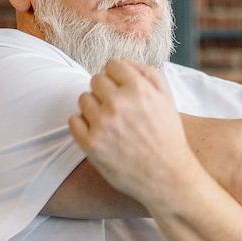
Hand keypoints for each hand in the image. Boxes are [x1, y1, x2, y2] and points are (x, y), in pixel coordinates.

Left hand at [68, 58, 204, 206]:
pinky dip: (82, 125)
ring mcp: (103, 124)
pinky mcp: (91, 144)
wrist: (167, 177)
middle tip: (116, 108)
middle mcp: (119, 104)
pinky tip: (98, 133)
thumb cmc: (167, 137)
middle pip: (95, 80)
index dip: (117, 76)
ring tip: (109, 122)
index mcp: (139, 89)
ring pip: (83, 99)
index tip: (121, 90)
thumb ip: (147, 73)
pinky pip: (73, 121)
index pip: (112, 65)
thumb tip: (122, 62)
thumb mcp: (167, 99)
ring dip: (93, 107)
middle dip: (104, 91)